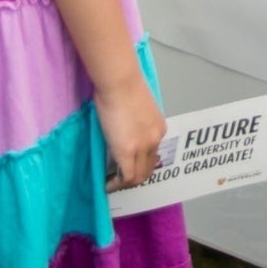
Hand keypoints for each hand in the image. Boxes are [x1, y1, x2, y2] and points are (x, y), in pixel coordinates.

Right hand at [97, 73, 166, 189]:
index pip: (152, 154)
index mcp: (159, 128)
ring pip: (138, 176)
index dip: (140, 164)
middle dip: (135, 177)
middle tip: (119, 179)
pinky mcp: (127, 151)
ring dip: (125, 183)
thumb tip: (125, 132)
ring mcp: (143, 147)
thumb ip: (136, 124)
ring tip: (113, 183)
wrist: (120, 82)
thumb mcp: (138, 109)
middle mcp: (155, 140)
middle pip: (148, 168)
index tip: (127, 167)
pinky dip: (117, 184)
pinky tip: (107, 184)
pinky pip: (126, 176)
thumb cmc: (124, 87)